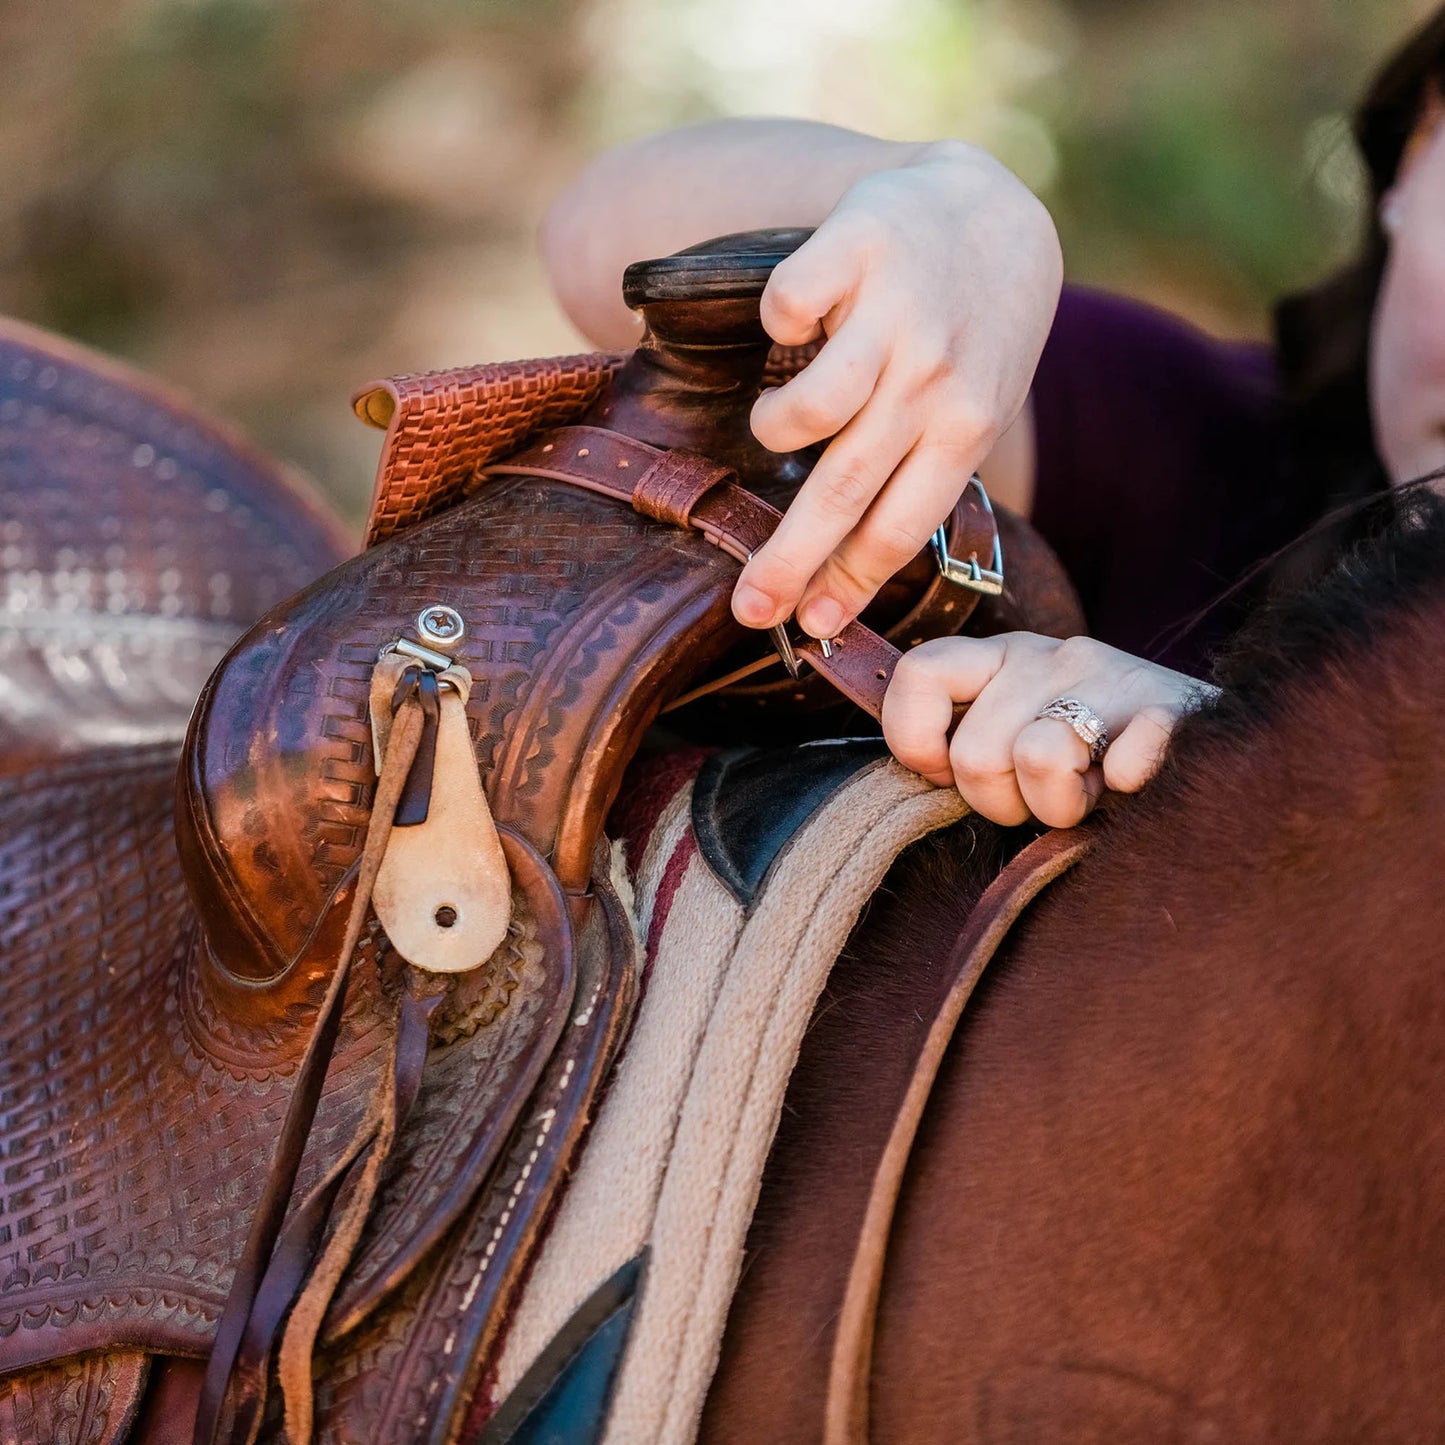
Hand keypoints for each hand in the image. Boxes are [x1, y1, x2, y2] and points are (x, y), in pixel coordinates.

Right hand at [732, 141, 1060, 638]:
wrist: (991, 210)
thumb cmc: (972, 333)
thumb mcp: (973, 407)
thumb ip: (919, 475)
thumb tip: (845, 575)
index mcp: (966, 426)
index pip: (900, 526)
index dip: (849, 583)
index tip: (810, 625)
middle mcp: (933, 377)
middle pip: (846, 489)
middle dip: (791, 558)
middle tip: (748, 608)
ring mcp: (896, 311)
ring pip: (809, 406)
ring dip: (775, 427)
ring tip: (775, 421)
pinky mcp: (855, 245)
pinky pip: (785, 309)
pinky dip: (779, 319)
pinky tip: (799, 318)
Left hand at [882, 633, 1216, 827]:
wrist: (1219, 746)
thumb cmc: (1095, 757)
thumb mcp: (1019, 730)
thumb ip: (966, 738)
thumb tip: (920, 769)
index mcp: (1002, 656)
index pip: (920, 672)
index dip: (915, 737)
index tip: (943, 774)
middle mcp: (1051, 655)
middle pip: (976, 752)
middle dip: (1002, 804)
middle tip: (1044, 800)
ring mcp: (1114, 676)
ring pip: (1039, 759)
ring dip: (1061, 807)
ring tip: (1090, 795)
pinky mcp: (1172, 711)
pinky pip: (1123, 762)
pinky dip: (1125, 785)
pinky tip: (1134, 784)